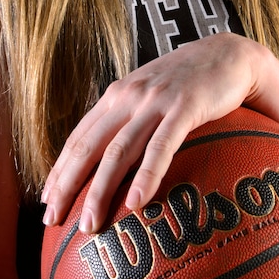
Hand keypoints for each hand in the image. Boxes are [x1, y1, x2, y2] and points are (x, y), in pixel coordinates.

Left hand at [42, 33, 267, 231]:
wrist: (231, 54)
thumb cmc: (191, 83)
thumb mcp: (152, 98)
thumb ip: (132, 122)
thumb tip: (116, 166)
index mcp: (117, 96)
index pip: (78, 138)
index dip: (60, 171)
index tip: (47, 202)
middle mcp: (128, 97)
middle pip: (88, 147)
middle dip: (67, 186)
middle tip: (53, 221)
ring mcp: (155, 102)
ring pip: (118, 151)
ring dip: (100, 191)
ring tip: (90, 224)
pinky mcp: (185, 107)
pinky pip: (161, 147)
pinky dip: (146, 176)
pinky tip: (136, 203)